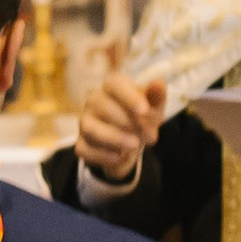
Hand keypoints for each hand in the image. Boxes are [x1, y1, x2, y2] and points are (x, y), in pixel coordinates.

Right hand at [76, 69, 168, 184]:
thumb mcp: (154, 107)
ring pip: (91, 129)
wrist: (131, 143)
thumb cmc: (142, 117)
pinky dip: (103, 155)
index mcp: (112, 86)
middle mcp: (94, 101)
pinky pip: (85, 150)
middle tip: (150, 136)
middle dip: (127, 122)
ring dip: (114, 138)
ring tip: (135, 146)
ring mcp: (85, 123)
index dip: (129, 97)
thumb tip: (158, 83)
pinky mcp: (81, 144)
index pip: (114, 84)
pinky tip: (120, 157)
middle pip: (102, 106)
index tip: (144, 110)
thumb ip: (156, 96)